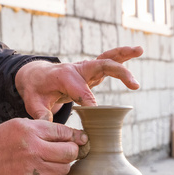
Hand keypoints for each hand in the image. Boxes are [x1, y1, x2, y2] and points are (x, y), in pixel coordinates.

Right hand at [0, 118, 87, 174]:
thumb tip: (72, 133)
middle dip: (72, 152)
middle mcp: (33, 148)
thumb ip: (43, 127)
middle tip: (65, 153)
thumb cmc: (1, 142)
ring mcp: (33, 168)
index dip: (76, 136)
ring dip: (63, 167)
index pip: (64, 132)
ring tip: (51, 164)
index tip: (82, 139)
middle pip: (70, 152)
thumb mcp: (18, 124)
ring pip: (65, 169)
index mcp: (31, 130)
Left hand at [15, 46, 143, 120]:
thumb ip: (40, 114)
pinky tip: (138, 52)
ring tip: (140, 50)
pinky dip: (123, 57)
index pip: (81, 90)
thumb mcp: (33, 103)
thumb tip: (48, 125)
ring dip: (124, 54)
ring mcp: (86, 69)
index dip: (89, 102)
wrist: (36, 76)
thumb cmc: (36, 90)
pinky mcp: (93, 71)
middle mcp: (78, 69)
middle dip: (119, 74)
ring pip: (108, 58)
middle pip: (101, 67)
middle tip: (134, 84)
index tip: (96, 111)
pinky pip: (110, 62)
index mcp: (64, 76)